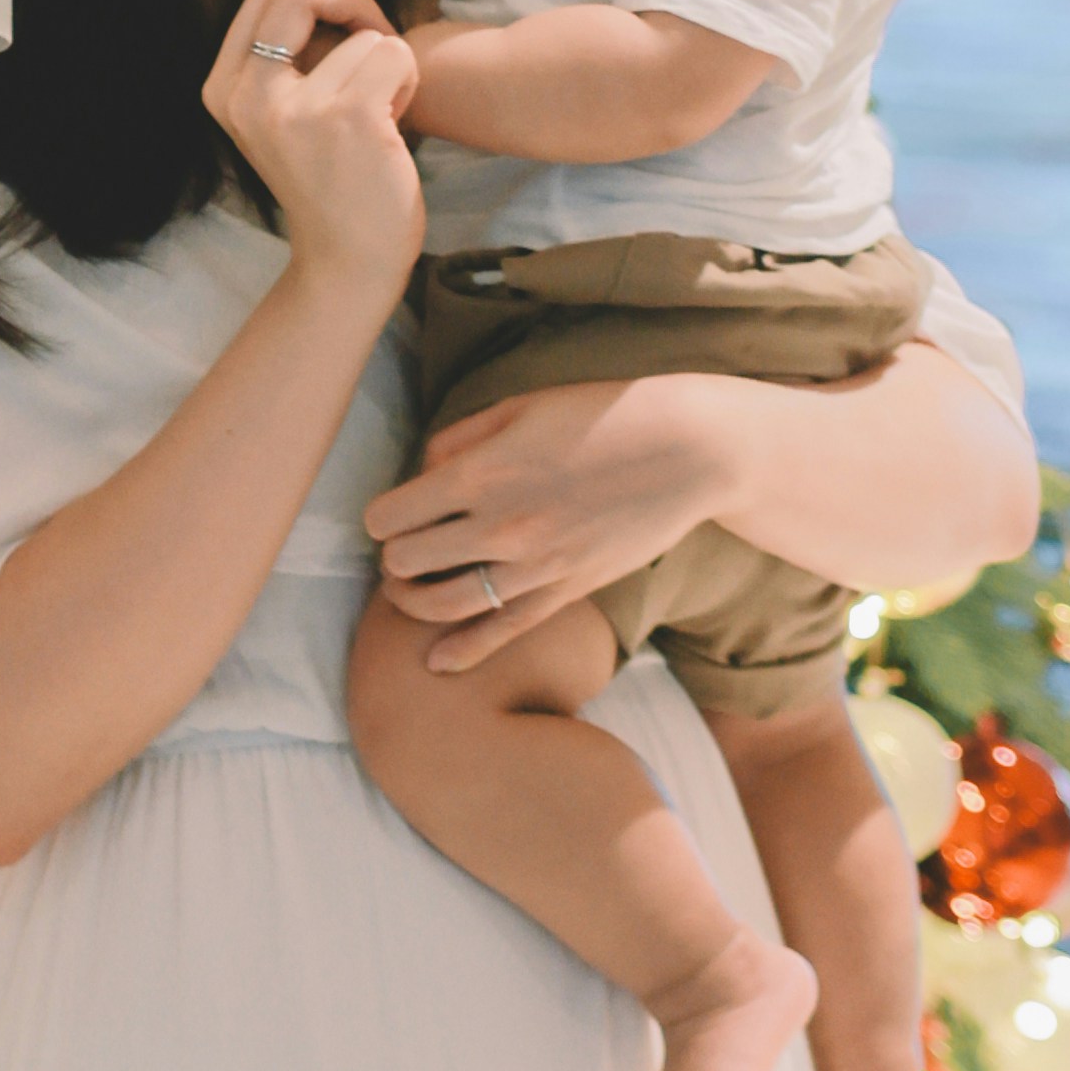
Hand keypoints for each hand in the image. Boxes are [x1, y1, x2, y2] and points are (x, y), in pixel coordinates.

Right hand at [201, 0, 427, 310]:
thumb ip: (283, 61)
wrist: (349, 262)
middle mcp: (247, 96)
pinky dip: (408, 84)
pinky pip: (394, 56)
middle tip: (372, 43)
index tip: (345, 29)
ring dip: (387, 66)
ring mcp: (296, 108)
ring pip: (365, 34)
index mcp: (222, 90)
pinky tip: (396, 126)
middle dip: (348, 3)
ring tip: (380, 114)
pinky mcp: (349, 117)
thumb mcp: (278, 117)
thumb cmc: (327, 182)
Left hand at [363, 365, 757, 670]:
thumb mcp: (521, 407)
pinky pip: (503, 632)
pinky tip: (439, 663)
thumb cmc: (603, 415)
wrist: (688, 451)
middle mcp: (499, 525)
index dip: (381, 517)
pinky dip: (464, 652)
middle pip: (407, 562)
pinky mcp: (566, 590)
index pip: (391, 516)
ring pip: (443, 605)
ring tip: (410, 590)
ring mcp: (534, 564)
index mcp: (481, 473)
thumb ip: (460, 439)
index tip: (392, 514)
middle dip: (395, 556)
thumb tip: (423, 472)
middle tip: (405, 548)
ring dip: (414, 601)